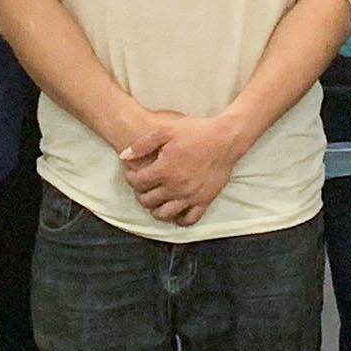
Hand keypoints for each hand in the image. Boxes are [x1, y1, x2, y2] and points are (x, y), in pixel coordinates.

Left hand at [118, 112, 246, 228]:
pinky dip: (178, 219)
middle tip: (143, 186)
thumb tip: (124, 157)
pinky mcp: (204, 201)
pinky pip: (188, 219)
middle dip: (140, 194)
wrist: (226, 139)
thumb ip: (142, 144)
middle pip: (148, 200)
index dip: (130, 178)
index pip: (138, 183)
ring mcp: (191, 196)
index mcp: (165, 169)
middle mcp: (176, 187)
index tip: (132, 173)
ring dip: (155, 209)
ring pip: (164, 214)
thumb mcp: (166, 130)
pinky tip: (175, 210)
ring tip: (156, 200)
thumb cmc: (196, 132)